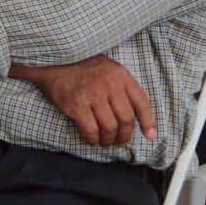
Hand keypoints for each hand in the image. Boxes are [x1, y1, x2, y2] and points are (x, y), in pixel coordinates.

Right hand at [25, 56, 156, 147]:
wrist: (56, 63)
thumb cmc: (87, 70)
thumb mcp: (111, 72)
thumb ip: (126, 92)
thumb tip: (146, 126)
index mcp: (120, 75)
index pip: (141, 102)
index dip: (148, 122)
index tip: (149, 136)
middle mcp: (109, 84)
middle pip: (125, 120)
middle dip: (123, 136)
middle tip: (118, 140)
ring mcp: (93, 95)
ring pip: (109, 128)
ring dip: (108, 140)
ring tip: (105, 141)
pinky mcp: (77, 105)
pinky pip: (91, 130)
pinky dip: (93, 139)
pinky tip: (91, 139)